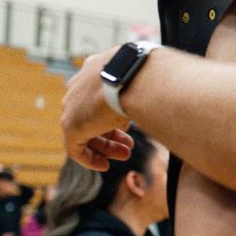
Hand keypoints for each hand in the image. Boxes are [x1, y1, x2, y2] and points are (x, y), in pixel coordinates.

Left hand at [61, 47, 134, 169]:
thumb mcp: (144, 78)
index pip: (99, 97)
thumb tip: (165, 91)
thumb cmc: (146, 73)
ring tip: (125, 154)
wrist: (131, 75)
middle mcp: (80, 86)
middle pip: (92, 115)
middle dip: (113, 133)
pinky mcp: (70, 125)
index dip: (115, 115)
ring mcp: (72, 105)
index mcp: (95, 70)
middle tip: (130, 144)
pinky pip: (76, 147)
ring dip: (107, 145)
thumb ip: (144, 86)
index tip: (128, 127)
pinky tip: (104, 165)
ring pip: (85, 131)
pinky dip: (90, 158)